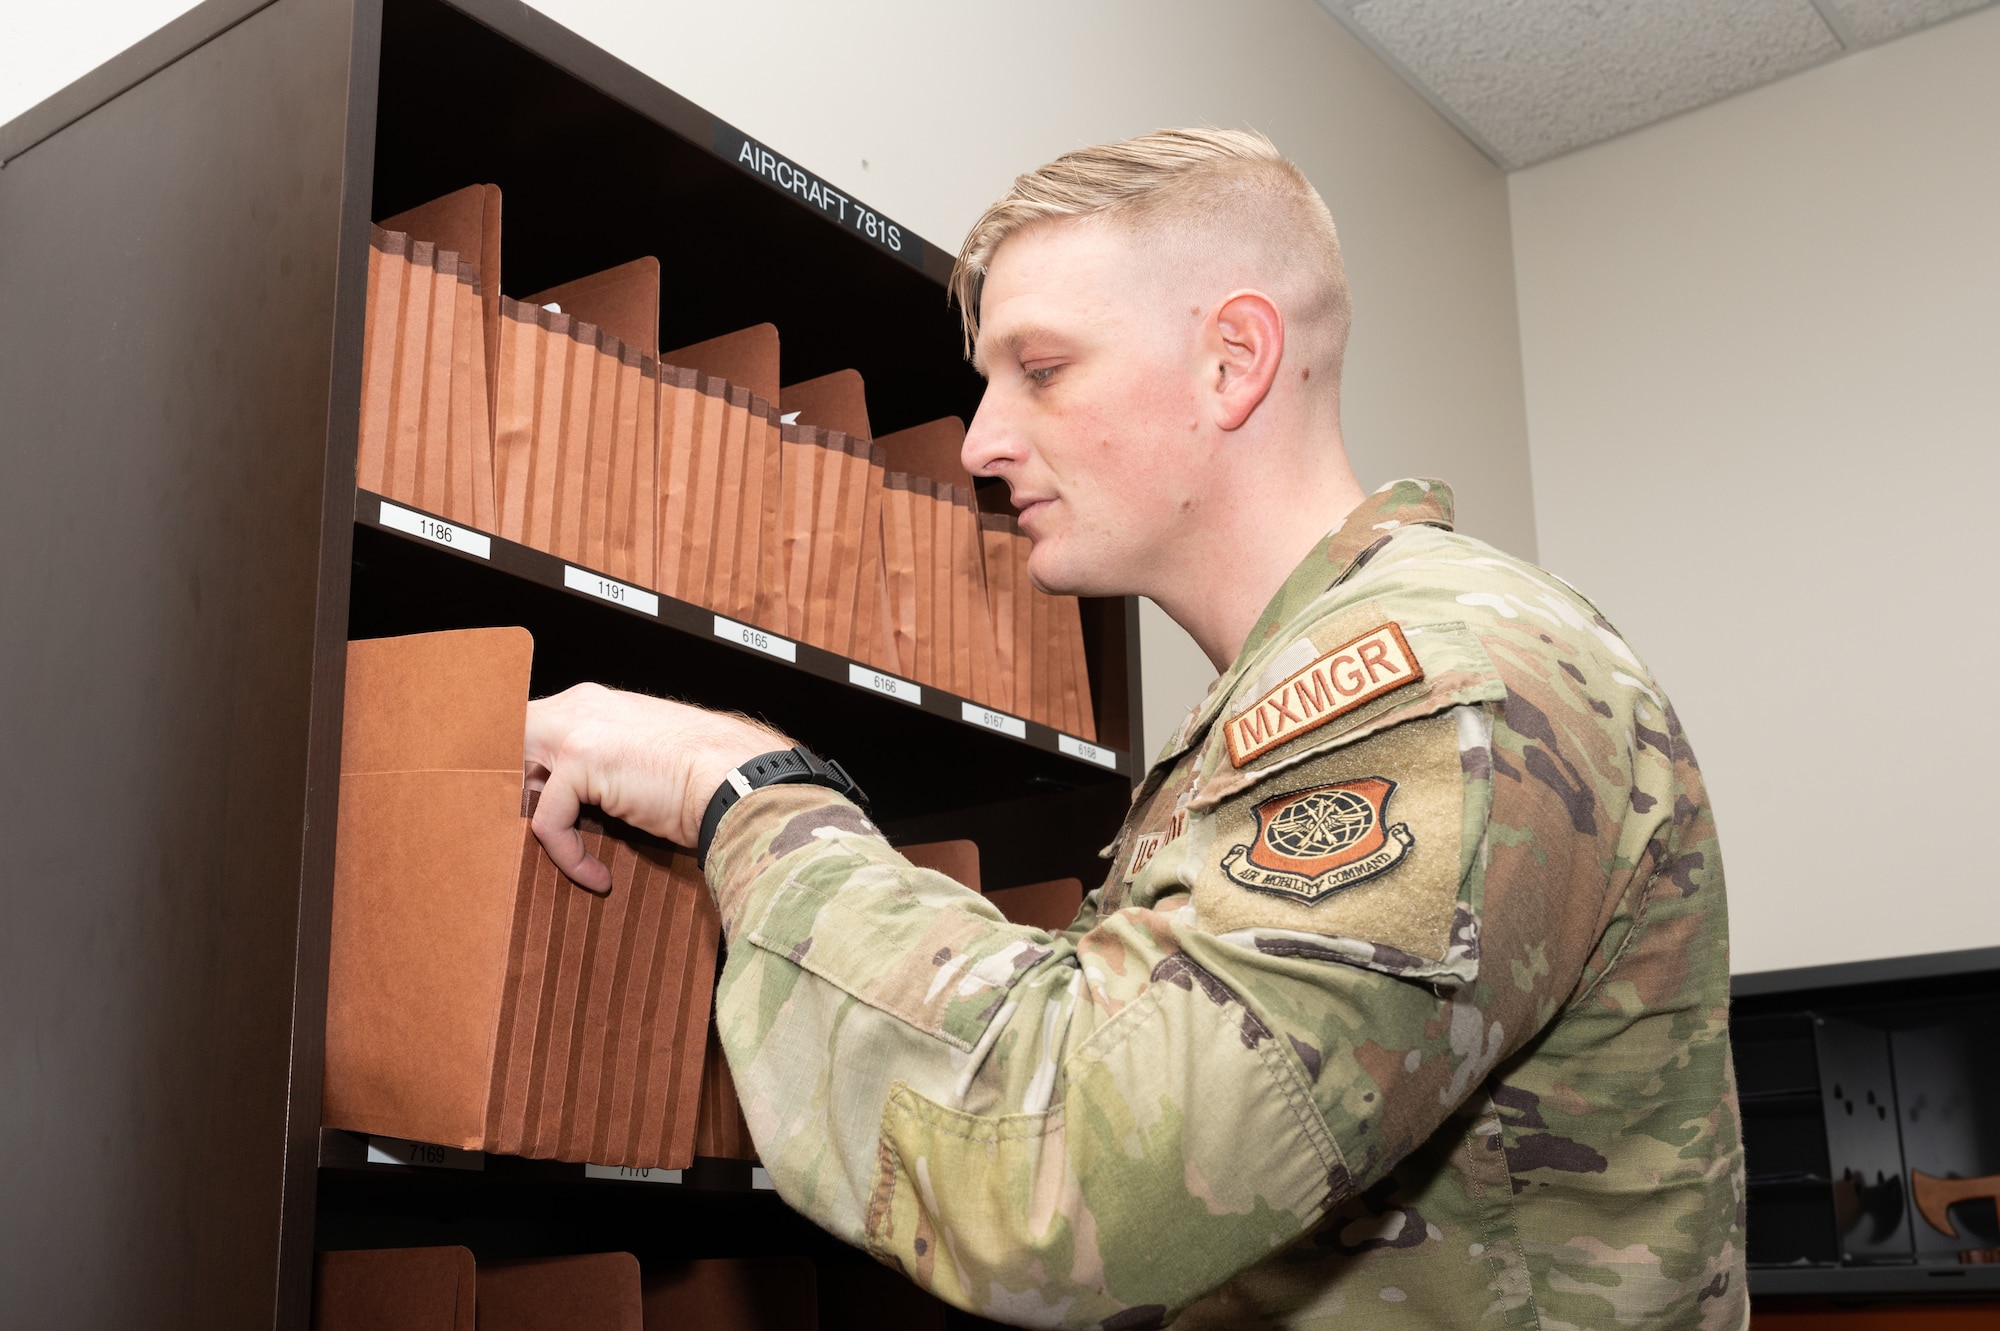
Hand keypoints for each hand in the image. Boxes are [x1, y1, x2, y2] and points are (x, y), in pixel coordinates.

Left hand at [523, 683, 786, 889]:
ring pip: (518, 783)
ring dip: (537, 824)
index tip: (526, 816)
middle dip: (510, 795)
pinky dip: (569, 856)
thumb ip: (597, 768)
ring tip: (569, 854)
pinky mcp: (581, 759)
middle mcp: (580, 705)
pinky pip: (549, 820)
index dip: (520, 775)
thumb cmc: (703, 781)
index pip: (526, 732)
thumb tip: (560, 804)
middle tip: (537, 838)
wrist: (739, 781)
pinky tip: (598, 874)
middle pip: (504, 747)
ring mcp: (577, 728)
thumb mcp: (638, 763)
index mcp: (593, 703)